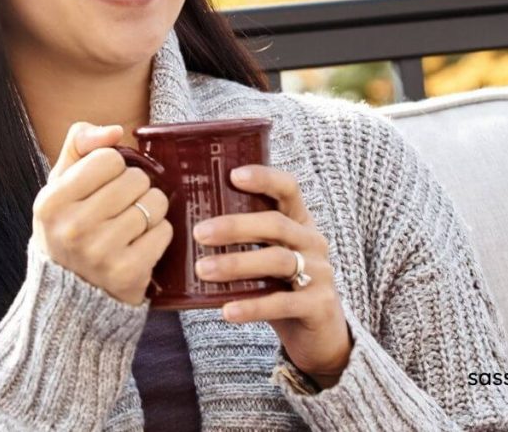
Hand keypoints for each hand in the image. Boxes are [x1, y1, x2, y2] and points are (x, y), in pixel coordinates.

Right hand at [30, 122, 172, 304]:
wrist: (71, 294)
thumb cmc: (69, 227)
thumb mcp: (60, 185)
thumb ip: (79, 144)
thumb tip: (115, 130)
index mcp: (51, 202)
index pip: (108, 158)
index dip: (113, 168)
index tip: (102, 185)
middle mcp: (72, 228)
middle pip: (136, 179)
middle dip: (135, 188)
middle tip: (120, 206)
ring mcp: (101, 253)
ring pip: (155, 203)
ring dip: (150, 210)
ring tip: (130, 224)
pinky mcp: (128, 272)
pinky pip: (165, 231)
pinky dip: (158, 234)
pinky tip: (139, 244)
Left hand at [192, 165, 352, 388]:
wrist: (320, 333)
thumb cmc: (283, 287)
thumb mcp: (268, 255)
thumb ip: (244, 240)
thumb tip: (187, 228)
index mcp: (299, 222)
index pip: (288, 188)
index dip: (264, 178)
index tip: (233, 175)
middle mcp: (313, 241)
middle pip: (276, 224)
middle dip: (236, 226)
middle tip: (199, 233)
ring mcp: (320, 273)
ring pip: (278, 261)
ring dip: (237, 264)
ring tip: (202, 270)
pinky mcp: (318, 305)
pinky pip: (282, 302)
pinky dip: (252, 307)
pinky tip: (226, 311)